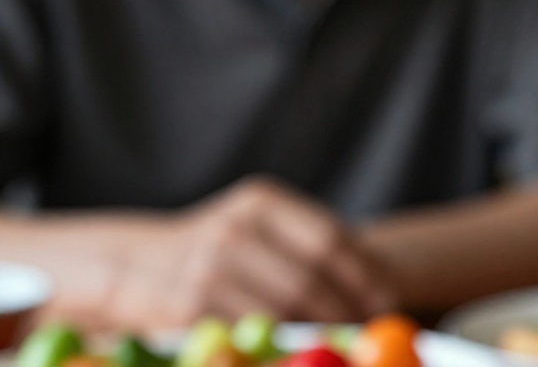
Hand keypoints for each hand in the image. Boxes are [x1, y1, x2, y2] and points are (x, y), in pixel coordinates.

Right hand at [102, 178, 396, 330]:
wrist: (136, 266)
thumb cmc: (221, 251)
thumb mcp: (263, 229)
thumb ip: (314, 248)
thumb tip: (383, 290)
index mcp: (261, 202)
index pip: (329, 240)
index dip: (365, 276)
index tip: (388, 301)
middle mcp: (232, 230)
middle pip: (310, 280)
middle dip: (346, 312)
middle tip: (367, 331)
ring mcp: (206, 270)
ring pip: (282, 313)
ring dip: (315, 333)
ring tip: (335, 342)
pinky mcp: (186, 311)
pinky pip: (247, 336)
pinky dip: (276, 346)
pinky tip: (289, 348)